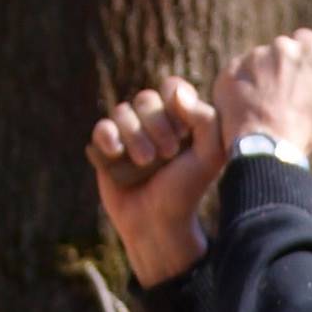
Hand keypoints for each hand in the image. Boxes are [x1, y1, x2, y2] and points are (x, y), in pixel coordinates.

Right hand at [90, 78, 224, 284]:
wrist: (157, 224)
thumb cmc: (186, 191)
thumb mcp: (209, 156)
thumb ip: (206, 119)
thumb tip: (175, 93)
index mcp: (180, 120)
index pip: (172, 88)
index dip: (175, 106)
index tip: (184, 135)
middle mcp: (154, 123)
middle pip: (146, 98)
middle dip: (156, 125)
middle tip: (167, 154)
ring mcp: (129, 135)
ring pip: (122, 111)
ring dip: (135, 135)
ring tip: (145, 163)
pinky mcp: (107, 149)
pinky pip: (101, 127)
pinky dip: (108, 137)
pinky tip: (116, 154)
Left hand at [214, 30, 311, 158]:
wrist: (270, 148)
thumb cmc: (307, 133)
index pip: (308, 41)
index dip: (303, 60)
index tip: (300, 75)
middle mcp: (282, 46)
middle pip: (281, 51)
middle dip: (281, 68)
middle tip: (281, 95)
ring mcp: (254, 56)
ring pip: (257, 63)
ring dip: (259, 79)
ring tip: (262, 107)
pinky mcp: (231, 69)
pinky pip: (236, 76)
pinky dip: (239, 89)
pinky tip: (246, 109)